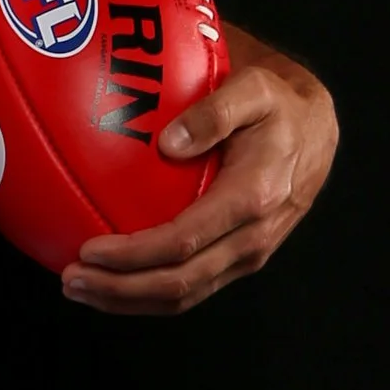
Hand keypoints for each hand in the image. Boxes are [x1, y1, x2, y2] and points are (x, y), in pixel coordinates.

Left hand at [62, 37, 338, 315]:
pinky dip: (146, 294)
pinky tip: (112, 282)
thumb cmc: (278, 104)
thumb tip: (168, 143)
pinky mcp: (239, 260)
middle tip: (71, 280)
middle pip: (178, 283)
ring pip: (183, 296)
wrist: (317, 129)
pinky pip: (191, 288)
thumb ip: (214, 112)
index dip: (134, 255)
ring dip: (128, 301)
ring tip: (81, 289)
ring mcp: (248, 255)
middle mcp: (253, 238)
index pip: (184, 242)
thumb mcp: (254, 88)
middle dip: (120, 290)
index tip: (89, 250)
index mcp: (253, 198)